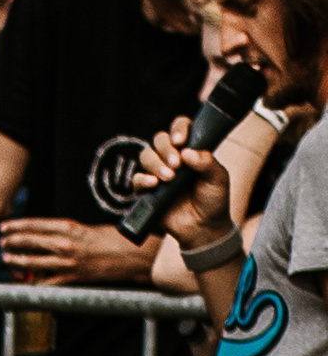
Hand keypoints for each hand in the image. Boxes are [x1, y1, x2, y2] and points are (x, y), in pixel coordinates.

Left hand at [0, 217, 151, 285]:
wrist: (134, 255)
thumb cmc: (114, 239)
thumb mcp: (88, 228)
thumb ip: (67, 232)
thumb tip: (48, 235)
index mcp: (69, 227)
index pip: (35, 225)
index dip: (16, 226)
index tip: (4, 227)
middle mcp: (65, 244)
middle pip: (29, 242)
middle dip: (12, 242)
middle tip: (1, 242)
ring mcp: (68, 263)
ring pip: (32, 262)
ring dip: (16, 261)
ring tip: (7, 259)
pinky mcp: (73, 278)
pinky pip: (47, 282)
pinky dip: (33, 282)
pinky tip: (24, 282)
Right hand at [130, 117, 233, 249]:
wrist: (203, 227)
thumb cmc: (213, 200)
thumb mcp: (218, 178)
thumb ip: (207, 162)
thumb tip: (187, 152)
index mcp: (189, 149)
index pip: (180, 128)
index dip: (178, 129)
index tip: (181, 140)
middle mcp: (171, 158)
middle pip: (159, 139)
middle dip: (165, 149)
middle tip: (176, 164)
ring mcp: (157, 173)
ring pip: (146, 156)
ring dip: (155, 164)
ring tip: (169, 178)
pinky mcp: (146, 191)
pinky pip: (137, 179)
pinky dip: (143, 179)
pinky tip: (154, 184)